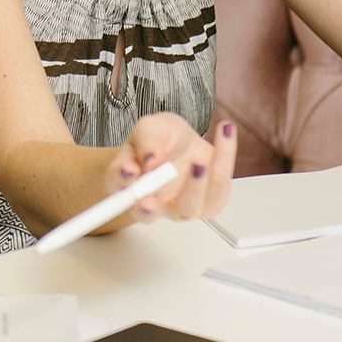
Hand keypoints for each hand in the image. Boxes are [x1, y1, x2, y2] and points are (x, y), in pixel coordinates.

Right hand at [107, 112, 237, 221]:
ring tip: (199, 162)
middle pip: (147, 212)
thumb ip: (147, 142)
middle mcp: (150, 202)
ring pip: (185, 210)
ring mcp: (178, 207)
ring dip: (194, 187)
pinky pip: (217, 191)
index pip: (116, 192)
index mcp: (126, 184)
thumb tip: (152, 160)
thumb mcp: (149, 128)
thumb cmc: (158, 139)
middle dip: (155, 201)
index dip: (121, 183)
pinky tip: (224, 132)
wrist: (179, 142)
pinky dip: (223, 162)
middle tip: (161, 174)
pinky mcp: (207, 203)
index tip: (129, 170)